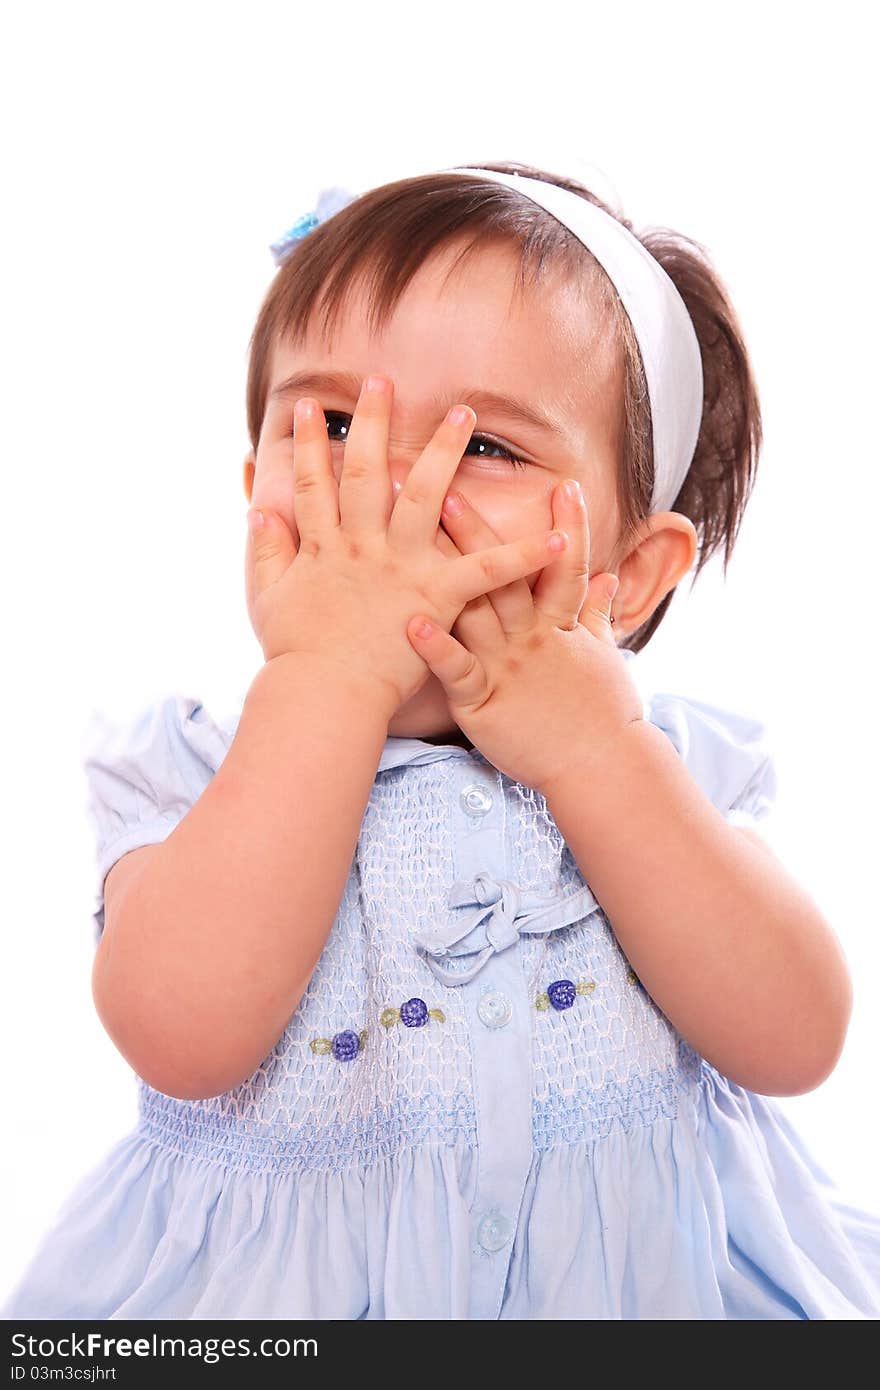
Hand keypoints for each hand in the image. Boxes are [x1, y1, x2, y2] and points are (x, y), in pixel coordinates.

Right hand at [244, 376, 570, 716]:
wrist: (324, 695)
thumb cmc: (296, 656)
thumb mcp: (267, 599)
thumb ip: (267, 551)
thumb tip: (258, 509)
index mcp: (324, 547)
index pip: (314, 482)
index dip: (309, 442)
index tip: (310, 405)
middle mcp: (362, 546)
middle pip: (367, 471)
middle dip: (373, 421)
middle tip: (382, 379)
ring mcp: (401, 567)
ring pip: (425, 496)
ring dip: (443, 450)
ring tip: (464, 413)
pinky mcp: (437, 596)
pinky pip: (486, 570)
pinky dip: (521, 555)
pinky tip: (553, 537)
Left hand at [405, 479, 643, 793]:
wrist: (599, 769)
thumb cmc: (602, 718)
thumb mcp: (604, 660)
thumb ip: (599, 616)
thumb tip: (610, 580)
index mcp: (561, 626)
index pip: (565, 566)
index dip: (567, 526)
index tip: (565, 485)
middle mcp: (534, 638)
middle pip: (504, 574)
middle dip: (477, 530)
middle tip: (447, 485)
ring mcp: (508, 667)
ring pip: (475, 608)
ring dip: (445, 569)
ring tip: (414, 549)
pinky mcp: (484, 702)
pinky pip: (457, 670)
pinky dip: (436, 647)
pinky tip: (412, 623)